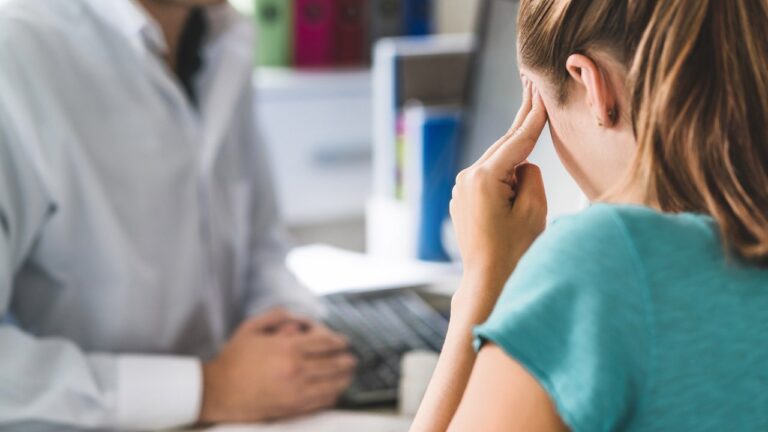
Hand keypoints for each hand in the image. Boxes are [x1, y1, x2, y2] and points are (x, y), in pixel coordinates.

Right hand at [198, 308, 356, 422]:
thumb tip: (297, 317)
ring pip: (332, 384)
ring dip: (344, 378)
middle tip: (351, 359)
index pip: (325, 343)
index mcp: (287, 348)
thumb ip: (276, 316)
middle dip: (346, 360)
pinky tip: (334, 392)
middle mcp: (296, 369)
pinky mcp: (292, 408)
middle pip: (333, 364)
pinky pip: (321, 402)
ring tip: (348, 375)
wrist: (217, 391)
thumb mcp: (251, 328)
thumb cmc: (233, 359)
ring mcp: (296, 391)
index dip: (338, 342)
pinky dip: (332, 396)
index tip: (344, 342)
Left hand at [450, 79, 547, 314]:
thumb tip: (522, 165)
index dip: (534, 117)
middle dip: (522, 121)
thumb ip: (530, 176)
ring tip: (530, 113)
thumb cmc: (514, 251)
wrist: (487, 281)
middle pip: (504, 145)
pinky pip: (489, 176)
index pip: (518, 141)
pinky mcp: (463, 199)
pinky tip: (517, 159)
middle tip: (532, 88)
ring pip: (497, 161)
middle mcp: (468, 178)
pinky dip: (504, 168)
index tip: (541, 93)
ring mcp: (462, 189)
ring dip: (515, 149)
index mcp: (485, 178)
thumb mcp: (533, 211)